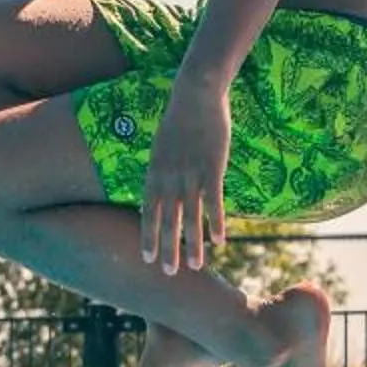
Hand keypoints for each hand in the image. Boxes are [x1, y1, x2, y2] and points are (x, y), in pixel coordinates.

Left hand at [140, 81, 229, 273]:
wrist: (195, 93)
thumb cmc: (178, 119)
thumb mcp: (161, 146)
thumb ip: (161, 170)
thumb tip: (161, 188)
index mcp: (154, 173)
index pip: (148, 212)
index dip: (148, 235)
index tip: (146, 258)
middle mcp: (169, 178)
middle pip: (167, 220)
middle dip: (167, 248)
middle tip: (168, 273)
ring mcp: (190, 174)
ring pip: (190, 217)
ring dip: (193, 244)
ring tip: (194, 267)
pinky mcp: (212, 167)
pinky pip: (213, 201)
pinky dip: (216, 222)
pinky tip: (219, 241)